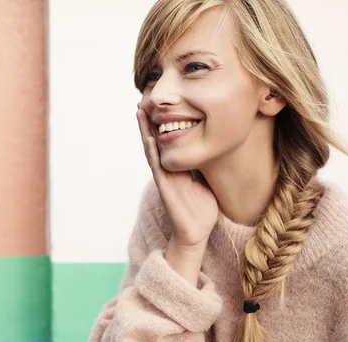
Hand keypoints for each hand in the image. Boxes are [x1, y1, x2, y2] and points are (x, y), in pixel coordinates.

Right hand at [136, 106, 218, 248]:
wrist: (196, 233)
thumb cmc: (200, 210)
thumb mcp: (203, 181)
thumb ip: (200, 167)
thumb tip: (207, 151)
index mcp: (175, 168)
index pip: (165, 143)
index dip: (159, 126)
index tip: (156, 107)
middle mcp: (166, 171)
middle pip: (153, 142)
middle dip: (147, 123)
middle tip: (141, 102)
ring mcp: (164, 179)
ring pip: (150, 151)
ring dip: (144, 132)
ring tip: (139, 113)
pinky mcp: (165, 189)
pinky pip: (157, 168)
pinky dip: (152, 152)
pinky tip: (149, 138)